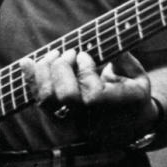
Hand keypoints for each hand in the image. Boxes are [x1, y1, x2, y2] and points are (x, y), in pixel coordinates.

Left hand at [32, 49, 156, 140]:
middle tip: (69, 52)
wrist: (128, 126)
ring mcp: (73, 125)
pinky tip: (27, 63)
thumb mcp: (138, 77)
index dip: (85, 71)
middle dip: (63, 68)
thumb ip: (124, 59)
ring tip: (53, 54)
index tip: (85, 55)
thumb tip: (107, 41)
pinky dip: (32, 80)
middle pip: (66, 97)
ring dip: (44, 72)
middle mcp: (93, 122)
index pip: (93, 96)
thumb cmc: (134, 94)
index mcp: (116, 109)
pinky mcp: (58, 123)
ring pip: (47, 101)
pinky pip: (40, 102)